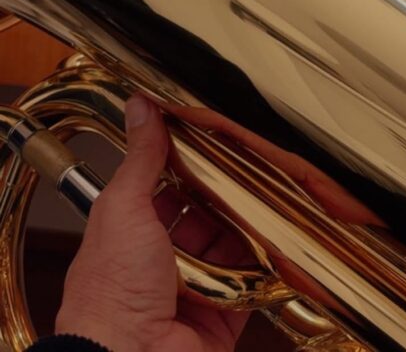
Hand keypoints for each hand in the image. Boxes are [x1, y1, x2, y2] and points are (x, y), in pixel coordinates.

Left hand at [56, 96, 247, 351]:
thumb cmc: (111, 293)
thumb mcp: (124, 207)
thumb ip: (141, 158)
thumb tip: (141, 108)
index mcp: (131, 232)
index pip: (167, 188)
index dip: (190, 165)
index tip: (215, 140)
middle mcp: (161, 262)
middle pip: (204, 216)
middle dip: (225, 196)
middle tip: (251, 167)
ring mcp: (195, 289)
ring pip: (231, 246)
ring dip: (246, 228)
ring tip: (269, 199)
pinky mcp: (223, 317)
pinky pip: (253, 285)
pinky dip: (264, 268)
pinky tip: (275, 242)